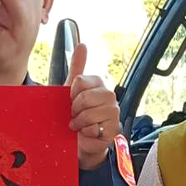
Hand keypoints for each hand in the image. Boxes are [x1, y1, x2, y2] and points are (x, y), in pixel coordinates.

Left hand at [66, 43, 120, 170]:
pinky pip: (94, 127)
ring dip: (79, 122)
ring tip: (80, 124)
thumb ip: (77, 66)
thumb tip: (83, 45)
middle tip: (75, 114)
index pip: (79, 81)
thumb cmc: (77, 114)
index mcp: (99, 83)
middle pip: (84, 97)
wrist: (82, 140)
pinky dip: (86, 131)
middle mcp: (109, 95)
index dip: (71, 93)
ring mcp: (114, 111)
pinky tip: (88, 132)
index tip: (71, 100)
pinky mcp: (114, 127)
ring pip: (89, 113)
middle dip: (74, 109)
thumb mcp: (71, 90)